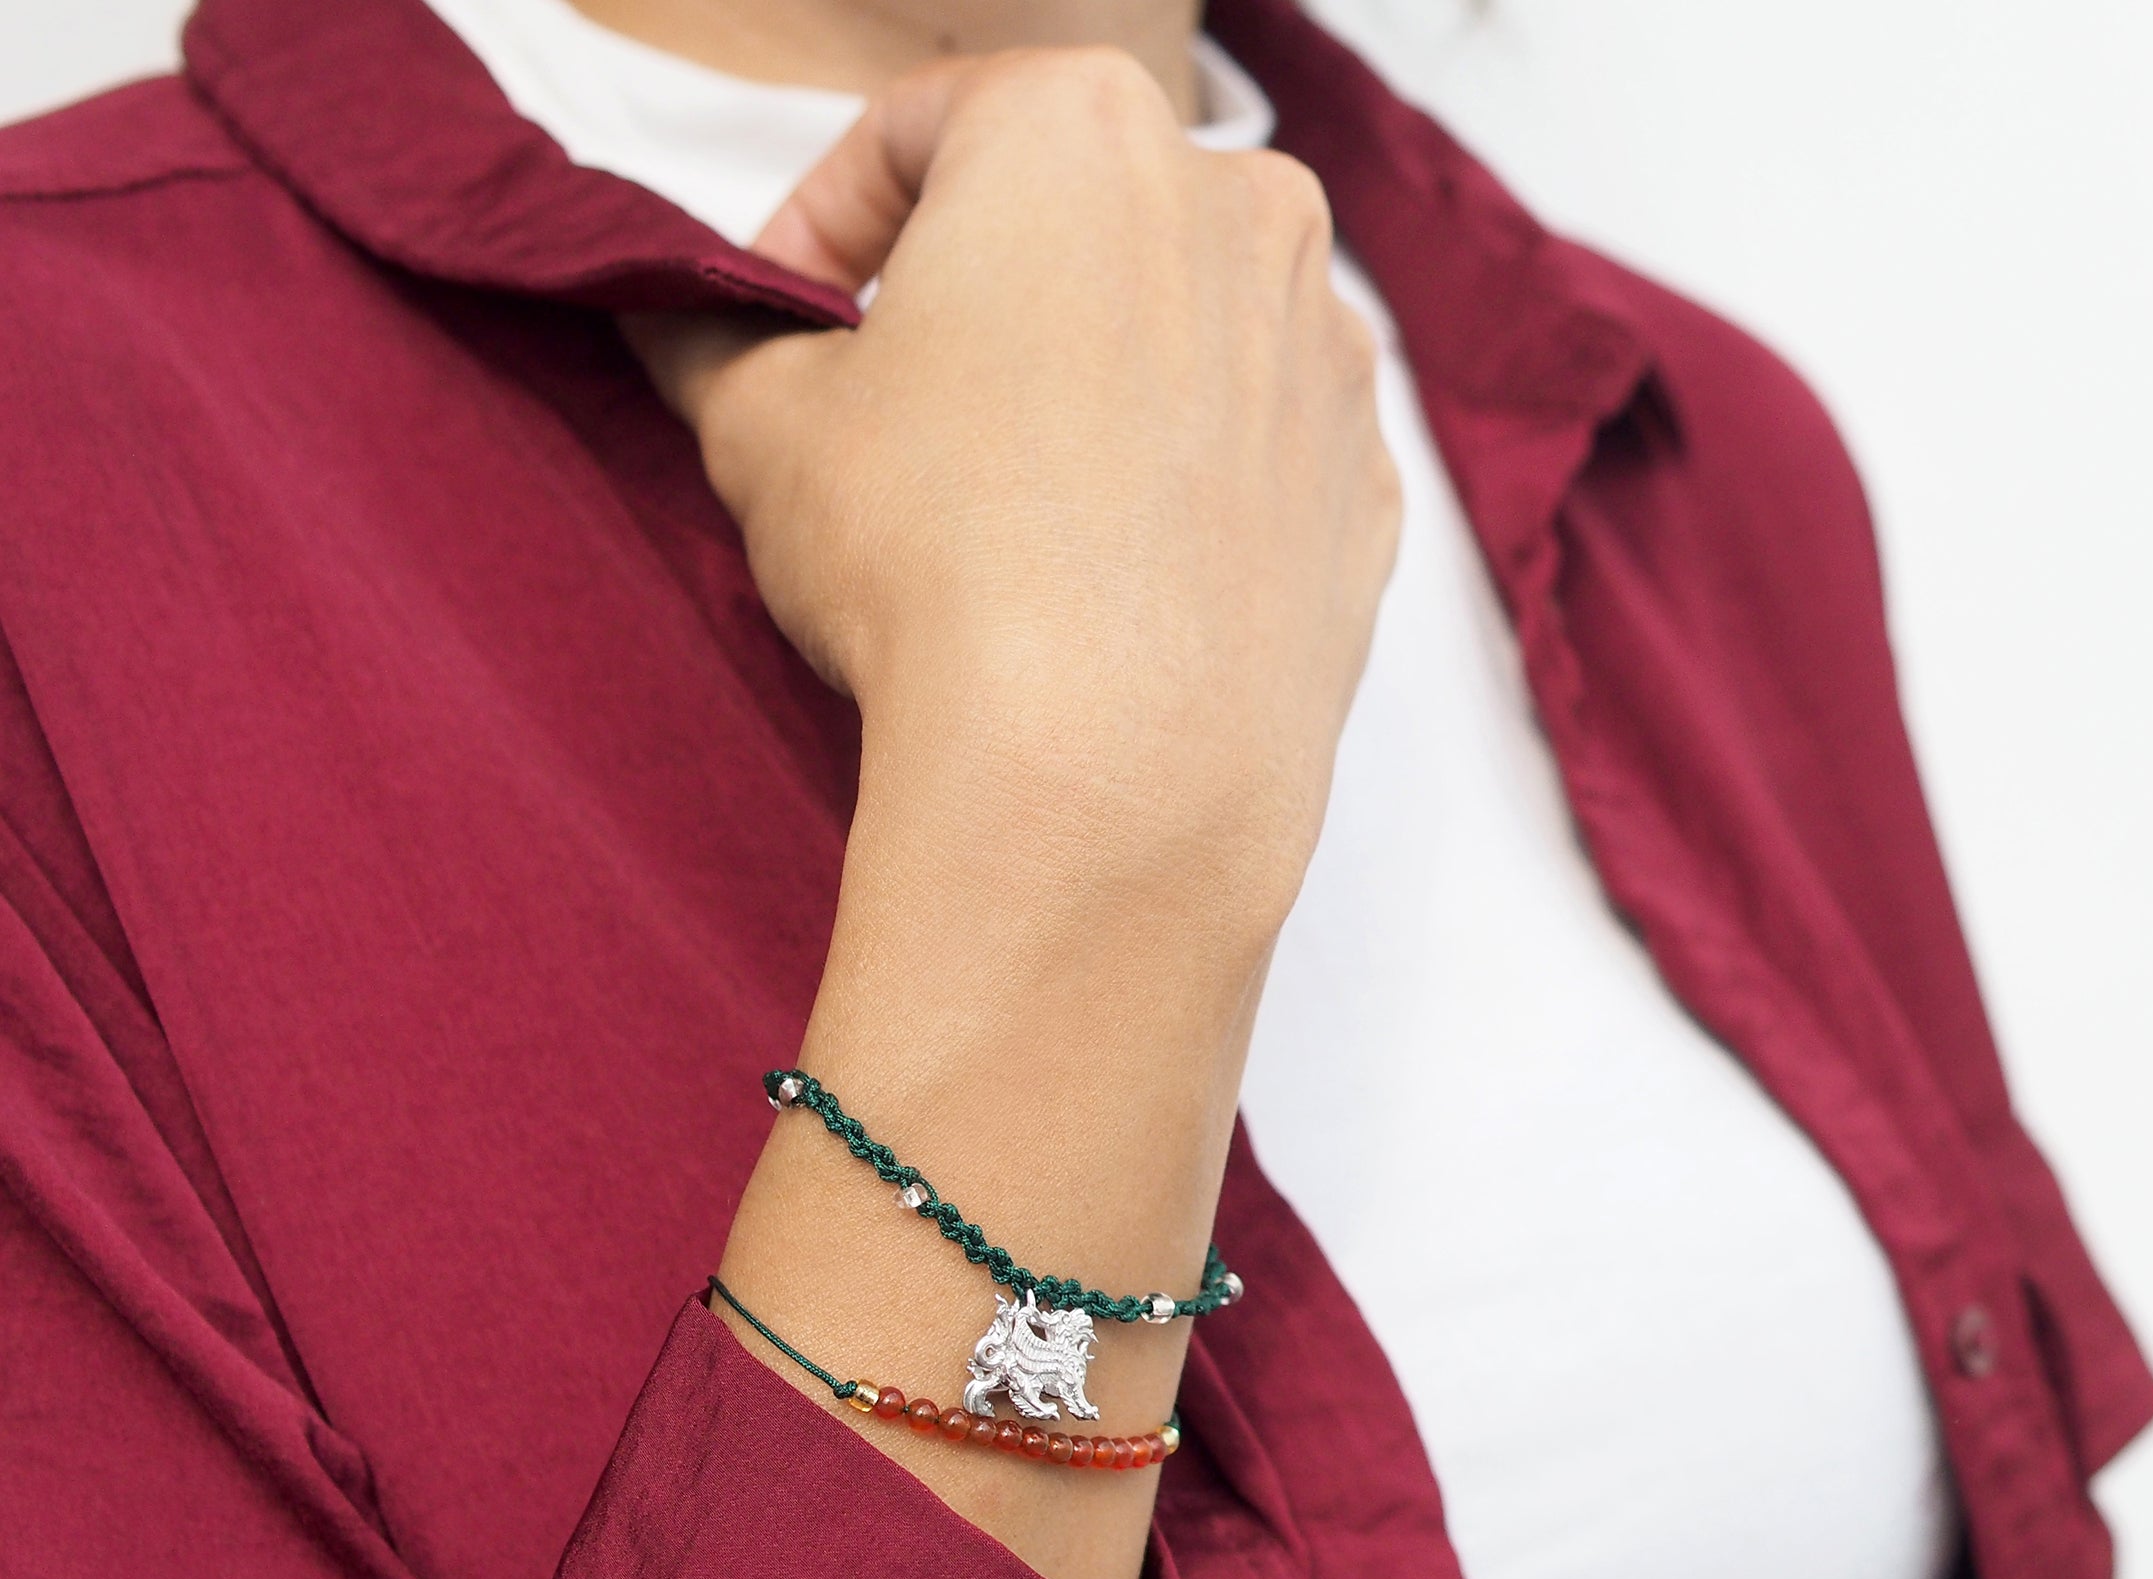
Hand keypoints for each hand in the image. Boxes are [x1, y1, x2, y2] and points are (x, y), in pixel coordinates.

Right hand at [630, 48, 1398, 942]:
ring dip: (1086, 388)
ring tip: (1002, 512)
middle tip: (890, 413)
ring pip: (1174, 331)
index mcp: (1084, 129)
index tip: (781, 317)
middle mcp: (1242, 207)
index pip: (917, 130)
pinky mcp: (1366, 485)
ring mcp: (1325, 351)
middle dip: (973, 297)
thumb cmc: (935, 564)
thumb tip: (685, 325)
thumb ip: (716, 338)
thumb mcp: (762, 427)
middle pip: (1070, 219)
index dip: (820, 223)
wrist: (1107, 774)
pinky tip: (1105, 579)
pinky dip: (1182, 485)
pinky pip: (1250, 450)